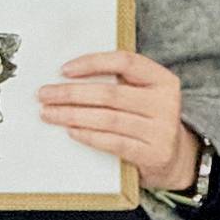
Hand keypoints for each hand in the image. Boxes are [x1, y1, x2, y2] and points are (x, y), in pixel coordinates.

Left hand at [36, 49, 193, 196]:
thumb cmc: (148, 117)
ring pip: (108, 119)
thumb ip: (118, 81)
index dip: (92, 63)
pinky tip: (71, 130)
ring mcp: (161, 130)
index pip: (125, 62)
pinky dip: (89, 136)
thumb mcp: (142, 93)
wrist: (174, 157)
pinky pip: (114, 143)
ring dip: (72, 116)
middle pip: (110, 93)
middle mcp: (165, 103)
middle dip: (71, 93)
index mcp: (162, 79)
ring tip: (50, 113)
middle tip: (45, 94)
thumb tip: (68, 76)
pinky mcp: (153, 154)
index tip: (64, 70)